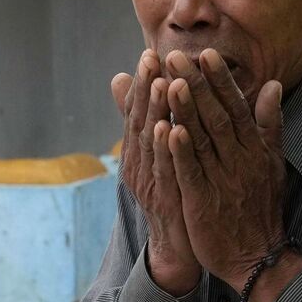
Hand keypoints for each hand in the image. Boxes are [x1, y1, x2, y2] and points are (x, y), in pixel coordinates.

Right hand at [111, 49, 199, 294]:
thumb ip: (148, 122)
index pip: (138, 111)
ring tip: (160, 83)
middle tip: (151, 58)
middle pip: (140, 120)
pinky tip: (169, 127)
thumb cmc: (172, 196)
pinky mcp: (166, 199)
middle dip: (145, 88)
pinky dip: (166, 148)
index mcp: (139, 153)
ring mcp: (150, 183)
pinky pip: (165, 170)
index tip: (150, 54)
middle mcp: (139, 165)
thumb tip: (122, 82)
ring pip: (150, 143)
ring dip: (154, 112)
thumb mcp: (158, 158)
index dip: (143, 83)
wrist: (179, 248)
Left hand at [163, 49, 287, 292]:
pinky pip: (191, 172)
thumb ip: (271, 124)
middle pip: (215, 115)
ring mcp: (221, 180)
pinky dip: (181, 151)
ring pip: (201, 139)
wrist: (257, 256)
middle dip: (195, 84)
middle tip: (175, 55)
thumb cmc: (261, 206)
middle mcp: (239, 159)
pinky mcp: (203, 202)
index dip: (220, 80)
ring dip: (185, 110)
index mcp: (254, 148)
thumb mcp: (273, 163)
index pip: (235, 106)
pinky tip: (168, 130)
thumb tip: (274, 85)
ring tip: (168, 82)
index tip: (206, 53)